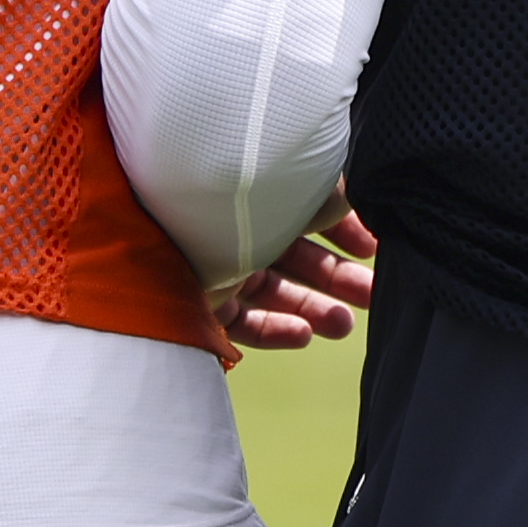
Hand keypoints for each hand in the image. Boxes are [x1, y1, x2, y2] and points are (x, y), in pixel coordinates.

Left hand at [208, 193, 377, 353]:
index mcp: (253, 191)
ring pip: (272, 292)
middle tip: (374, 294)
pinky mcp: (198, 306)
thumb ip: (321, 198)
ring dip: (313, 308)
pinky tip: (305, 335)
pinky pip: (242, 321)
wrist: (153, 232)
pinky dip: (275, 329)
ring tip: (345, 325)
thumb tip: (350, 200)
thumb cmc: (219, 199)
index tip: (372, 247)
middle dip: (337, 276)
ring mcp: (214, 268)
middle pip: (294, 255)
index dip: (343, 228)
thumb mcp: (284, 192)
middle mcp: (233, 226)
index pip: (306, 208)